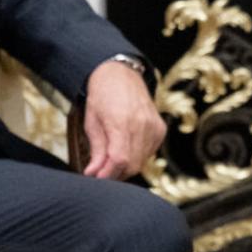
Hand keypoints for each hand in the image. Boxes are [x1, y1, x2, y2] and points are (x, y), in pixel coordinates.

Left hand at [81, 60, 165, 179]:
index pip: (119, 160)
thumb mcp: (92, 121)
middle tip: (100, 172)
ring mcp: (154, 127)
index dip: (107, 174)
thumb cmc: (102, 95)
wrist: (121, 74)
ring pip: (141, 161)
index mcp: (122, 121)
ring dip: (125, 167)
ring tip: (110, 160)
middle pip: (132, 165)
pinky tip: (125, 149)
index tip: (96, 178)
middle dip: (115, 174)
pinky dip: (136, 157)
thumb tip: (93, 173)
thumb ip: (96, 149)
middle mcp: (142, 125)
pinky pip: (148, 153)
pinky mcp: (160, 129)